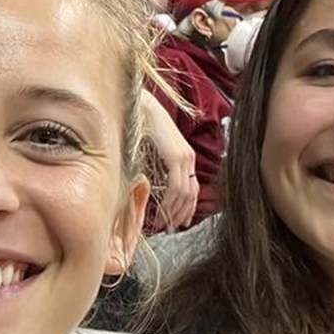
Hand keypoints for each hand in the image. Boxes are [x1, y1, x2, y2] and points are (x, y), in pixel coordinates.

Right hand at [140, 94, 198, 231]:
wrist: (140, 106)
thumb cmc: (141, 125)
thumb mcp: (152, 150)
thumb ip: (157, 166)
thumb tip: (151, 184)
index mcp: (185, 156)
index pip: (192, 188)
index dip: (188, 207)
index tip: (180, 220)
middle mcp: (189, 158)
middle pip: (191, 194)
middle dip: (182, 214)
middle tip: (172, 227)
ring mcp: (184, 157)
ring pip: (184, 194)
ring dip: (174, 212)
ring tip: (164, 223)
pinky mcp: (176, 157)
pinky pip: (176, 186)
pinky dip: (170, 202)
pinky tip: (161, 212)